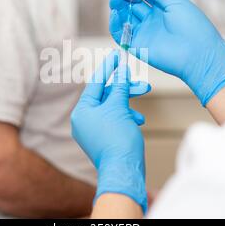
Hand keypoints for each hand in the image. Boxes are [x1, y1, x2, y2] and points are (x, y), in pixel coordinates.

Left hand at [71, 51, 147, 212]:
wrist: (123, 170)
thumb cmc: (118, 140)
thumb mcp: (119, 107)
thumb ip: (119, 86)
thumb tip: (121, 70)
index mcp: (82, 111)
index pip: (95, 82)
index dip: (109, 68)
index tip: (117, 55)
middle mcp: (84, 120)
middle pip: (106, 96)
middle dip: (125, 90)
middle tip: (142, 86)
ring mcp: (93, 131)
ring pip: (113, 108)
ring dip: (129, 105)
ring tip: (141, 114)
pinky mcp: (104, 138)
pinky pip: (115, 120)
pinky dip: (127, 118)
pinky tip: (137, 122)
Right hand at [109, 0, 224, 105]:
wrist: (198, 55)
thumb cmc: (193, 26)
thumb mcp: (173, 1)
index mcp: (161, 8)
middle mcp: (150, 20)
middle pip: (129, 2)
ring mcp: (143, 33)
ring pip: (123, 16)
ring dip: (116, 4)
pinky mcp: (137, 47)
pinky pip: (120, 34)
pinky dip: (115, 23)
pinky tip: (116, 12)